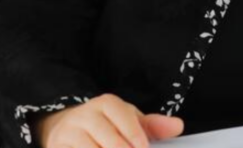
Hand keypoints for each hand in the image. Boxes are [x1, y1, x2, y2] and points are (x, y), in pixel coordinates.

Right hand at [29, 93, 184, 147]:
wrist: (64, 125)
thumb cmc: (104, 124)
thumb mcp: (127, 119)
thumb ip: (152, 125)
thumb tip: (178, 126)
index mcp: (106, 103)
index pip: (123, 116)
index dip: (135, 135)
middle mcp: (85, 115)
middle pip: (110, 139)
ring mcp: (68, 134)